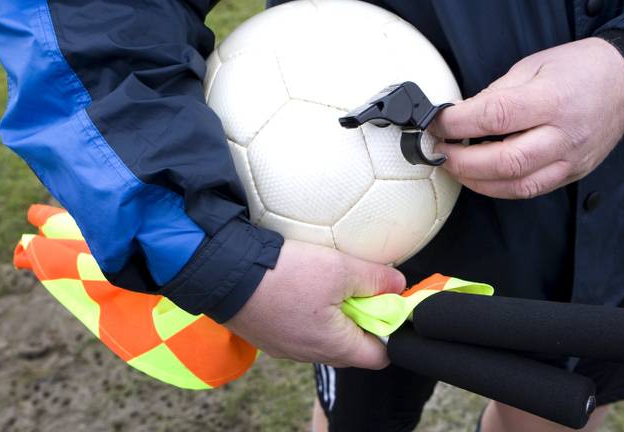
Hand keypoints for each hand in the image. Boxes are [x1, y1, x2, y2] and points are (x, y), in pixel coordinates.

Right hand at [224, 240, 405, 368]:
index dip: (390, 329)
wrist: (224, 273)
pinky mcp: (269, 335)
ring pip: (325, 336)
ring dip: (333, 313)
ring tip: (327, 283)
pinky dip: (309, 312)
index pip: (381, 355)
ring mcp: (287, 348)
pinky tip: (300, 286)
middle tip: (357, 287)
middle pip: (352, 345)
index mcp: (334, 346)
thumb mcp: (340, 268)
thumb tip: (399, 285)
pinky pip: (300, 329)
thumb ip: (376, 278)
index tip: (386, 302)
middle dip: (361, 317)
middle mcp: (310, 354)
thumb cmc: (283, 275)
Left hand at [430, 37, 623, 198]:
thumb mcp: (533, 66)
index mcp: (552, 100)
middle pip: (505, 161)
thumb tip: (461, 116)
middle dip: (462, 161)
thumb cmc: (579, 69)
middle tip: (439, 151)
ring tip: (455, 166)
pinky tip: (481, 177)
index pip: (496, 117)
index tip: (437, 122)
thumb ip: (497, 94)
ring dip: (476, 181)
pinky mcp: (571, 174)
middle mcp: (563, 135)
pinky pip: (530, 191)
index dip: (458, 123)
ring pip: (517, 186)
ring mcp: (569, 160)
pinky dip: (499, 188)